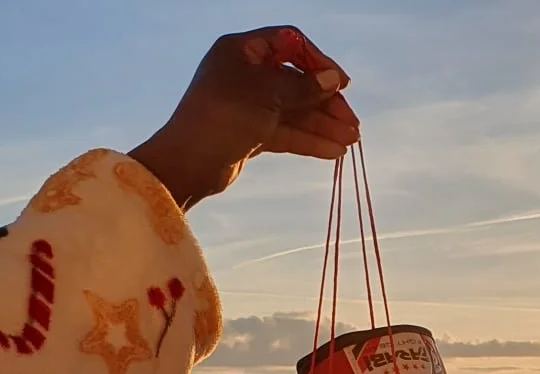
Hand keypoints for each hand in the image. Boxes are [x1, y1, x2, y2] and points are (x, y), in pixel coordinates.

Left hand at [131, 26, 360, 209]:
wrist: (186, 164)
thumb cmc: (223, 117)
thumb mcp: (267, 96)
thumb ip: (303, 87)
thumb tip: (334, 80)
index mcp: (242, 51)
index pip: (290, 44)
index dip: (319, 62)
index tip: (342, 84)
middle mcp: (245, 73)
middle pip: (296, 81)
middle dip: (326, 103)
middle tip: (352, 123)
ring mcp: (247, 104)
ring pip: (293, 110)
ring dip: (322, 124)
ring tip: (350, 142)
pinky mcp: (249, 132)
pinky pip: (285, 131)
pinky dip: (308, 139)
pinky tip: (332, 151)